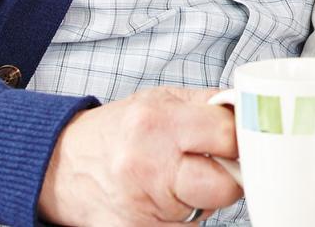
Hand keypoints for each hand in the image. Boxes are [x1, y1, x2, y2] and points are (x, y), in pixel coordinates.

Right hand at [37, 86, 241, 225]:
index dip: (241, 139)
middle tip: (214, 164)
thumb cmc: (117, 130)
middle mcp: (148, 167)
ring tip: (177, 177)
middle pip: (226, 186)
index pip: (230, 137)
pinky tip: (164, 198)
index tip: (238, 140)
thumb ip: (209, 105)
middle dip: (228, 175)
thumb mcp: (160, 100)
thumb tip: (253, 113)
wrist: (61, 165)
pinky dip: (183, 216)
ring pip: (207, 212)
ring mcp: (142, 208)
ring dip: (203, 198)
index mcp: (157, 124)